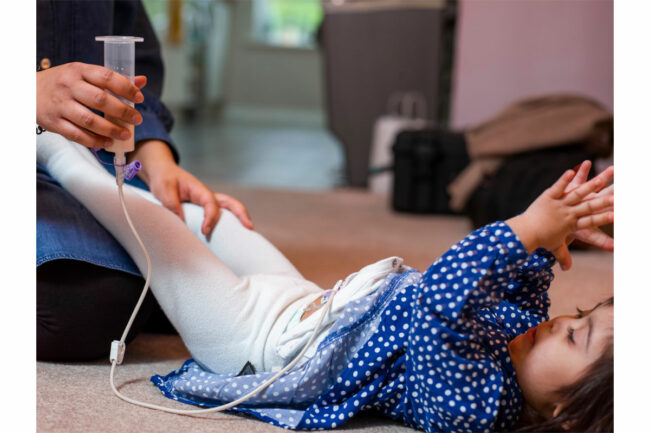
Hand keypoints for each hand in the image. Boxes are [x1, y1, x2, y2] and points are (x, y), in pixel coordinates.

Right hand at [37, 62, 145, 148]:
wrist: (27, 91)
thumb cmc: (63, 82)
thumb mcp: (83, 73)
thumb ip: (111, 79)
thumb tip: (142, 81)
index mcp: (78, 70)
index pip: (106, 77)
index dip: (126, 88)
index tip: (139, 98)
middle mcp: (68, 86)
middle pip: (100, 100)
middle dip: (123, 111)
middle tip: (137, 120)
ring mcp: (60, 105)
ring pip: (89, 120)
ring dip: (111, 129)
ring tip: (125, 134)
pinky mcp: (54, 123)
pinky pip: (77, 135)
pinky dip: (94, 141)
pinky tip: (107, 142)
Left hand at [131, 140, 253, 234]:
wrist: (162, 173)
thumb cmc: (164, 179)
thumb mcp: (164, 190)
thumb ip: (172, 205)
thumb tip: (182, 223)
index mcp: (199, 190)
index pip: (211, 204)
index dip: (211, 218)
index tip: (205, 231)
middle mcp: (207, 196)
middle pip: (230, 203)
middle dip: (241, 214)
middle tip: (249, 228)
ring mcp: (207, 203)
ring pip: (229, 209)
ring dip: (239, 219)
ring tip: (247, 234)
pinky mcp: (204, 209)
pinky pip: (219, 215)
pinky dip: (227, 224)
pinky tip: (228, 238)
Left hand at [506, 167, 613, 270]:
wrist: (524, 233)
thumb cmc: (540, 240)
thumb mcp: (554, 248)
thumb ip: (564, 257)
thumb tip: (567, 269)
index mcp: (571, 225)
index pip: (591, 222)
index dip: (604, 218)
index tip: (617, 215)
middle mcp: (567, 214)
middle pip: (588, 207)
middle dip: (603, 201)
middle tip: (616, 197)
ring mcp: (558, 204)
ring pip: (577, 194)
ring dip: (589, 186)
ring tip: (601, 179)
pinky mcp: (548, 196)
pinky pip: (558, 186)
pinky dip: (565, 179)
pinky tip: (572, 170)